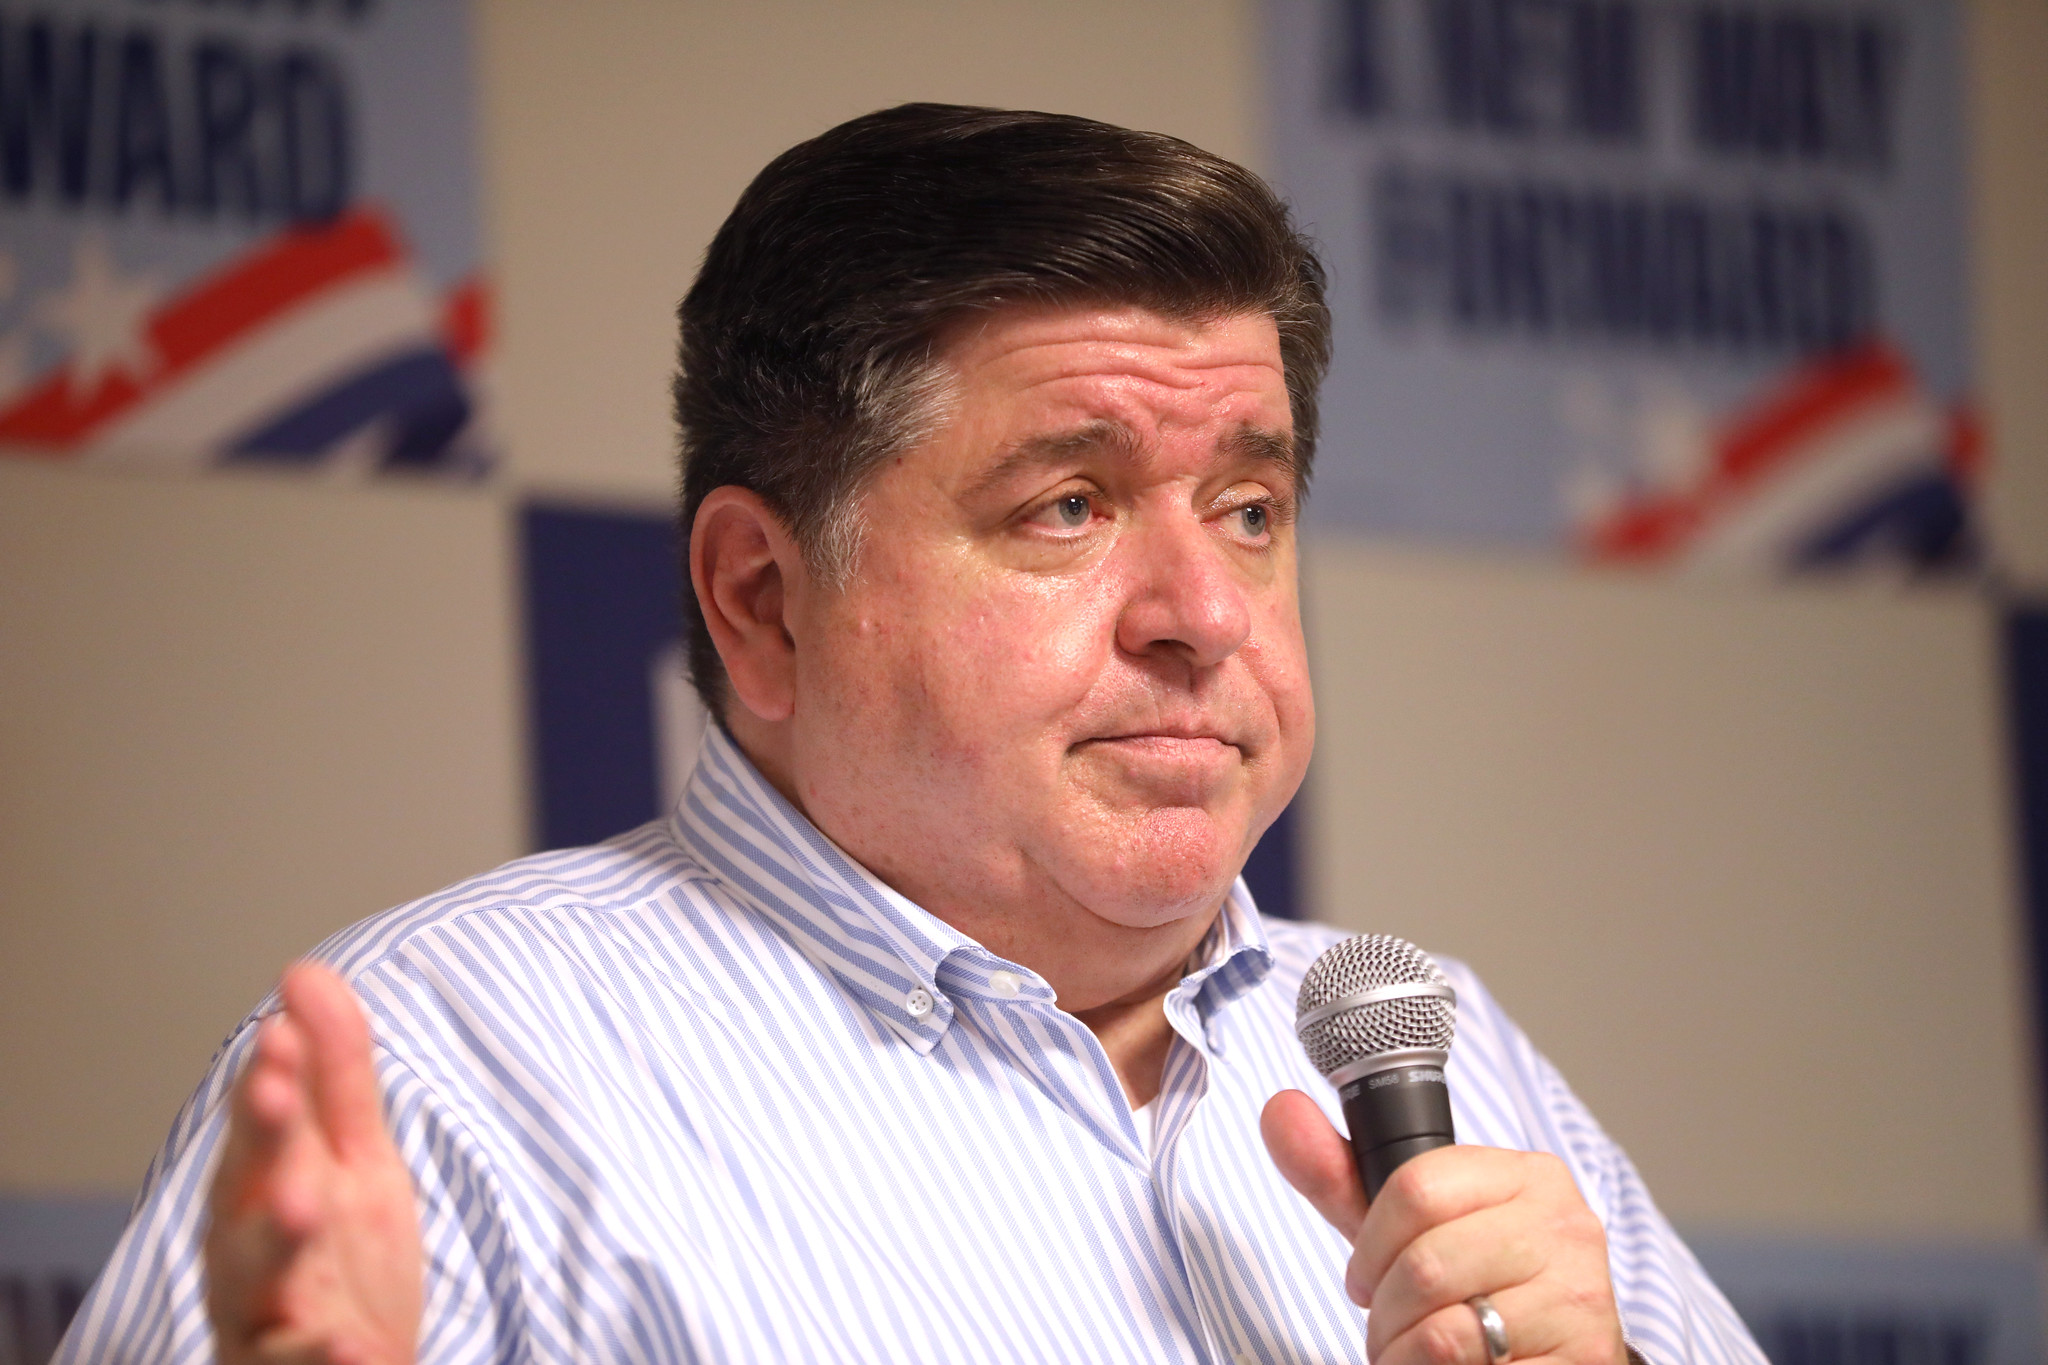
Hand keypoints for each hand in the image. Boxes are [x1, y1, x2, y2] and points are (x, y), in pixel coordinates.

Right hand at [204, 963, 422, 1364]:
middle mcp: (248, 1246)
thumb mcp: (353, 1158)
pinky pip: (298, 1364)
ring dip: (275, 1238)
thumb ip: (333, 1073)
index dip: (269, 1080)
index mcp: (263, 1185)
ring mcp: (264, 1312)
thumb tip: (303, 971)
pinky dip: (324, 1355)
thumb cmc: (339, 1256)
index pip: (262, 1123)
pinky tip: (358, 1347)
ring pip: (252, 1276)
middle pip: (244, 1189)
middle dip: (261, 1140)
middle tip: (279, 1092)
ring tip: (303, 1205)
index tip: (280, 1032)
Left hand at [1262, 1090, 1627, 1364]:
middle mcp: (1565, 1227)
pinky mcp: (1582, 1360)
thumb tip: (1279, 1109)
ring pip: (1445, 1331)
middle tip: (1390, 1328)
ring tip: (1414, 1355)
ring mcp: (1580, 1298)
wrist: (1558, 1354)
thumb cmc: (1478, 1285)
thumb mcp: (1412, 1228)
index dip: (1371, 1245)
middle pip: (1424, 1264)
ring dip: (1407, 1355)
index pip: (1416, 1187)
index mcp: (1528, 1176)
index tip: (1365, 1277)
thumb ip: (1342, 1175)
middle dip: (1385, 1312)